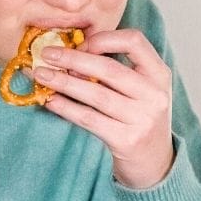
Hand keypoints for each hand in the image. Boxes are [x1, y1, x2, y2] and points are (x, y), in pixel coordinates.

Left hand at [34, 29, 174, 188]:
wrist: (154, 163)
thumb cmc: (139, 119)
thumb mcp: (141, 90)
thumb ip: (117, 70)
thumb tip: (70, 54)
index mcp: (159, 74)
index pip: (134, 41)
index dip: (104, 38)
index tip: (79, 43)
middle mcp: (154, 95)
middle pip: (109, 68)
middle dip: (73, 58)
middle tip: (46, 55)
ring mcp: (142, 119)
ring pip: (96, 94)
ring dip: (64, 83)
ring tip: (41, 76)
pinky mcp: (126, 140)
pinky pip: (89, 119)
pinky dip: (66, 108)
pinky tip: (50, 101)